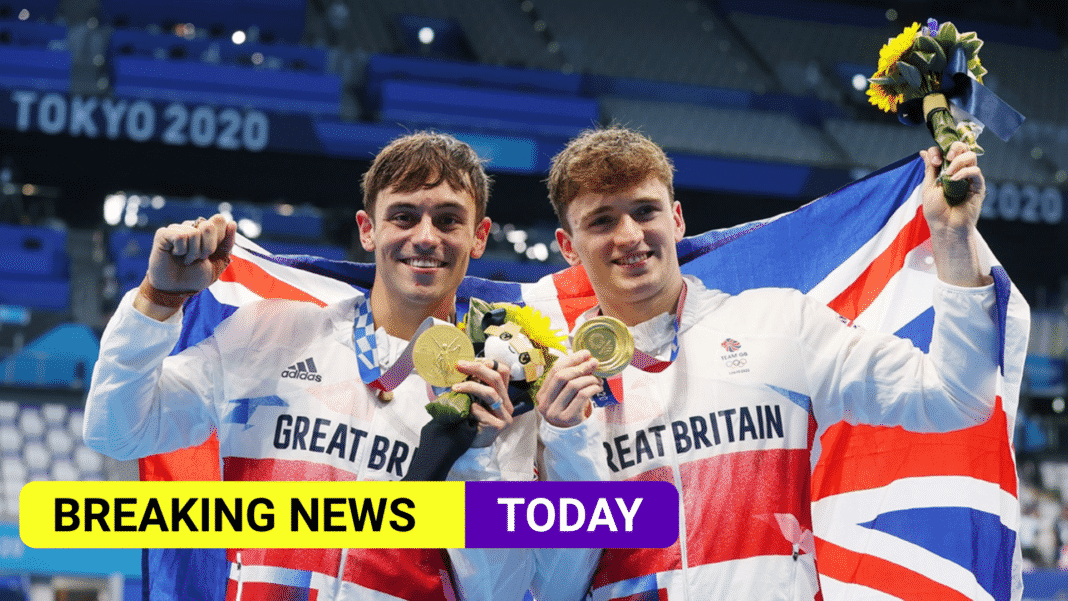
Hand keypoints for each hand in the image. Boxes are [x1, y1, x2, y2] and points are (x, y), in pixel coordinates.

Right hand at [135, 214, 236, 319]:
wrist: (176, 290)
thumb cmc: (196, 276)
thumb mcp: (219, 262)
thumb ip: (227, 244)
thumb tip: (232, 222)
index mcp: (206, 230)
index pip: (220, 221)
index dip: (219, 240)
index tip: (211, 254)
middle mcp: (191, 226)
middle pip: (209, 226)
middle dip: (208, 248)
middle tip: (199, 258)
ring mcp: (177, 228)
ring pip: (194, 233)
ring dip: (193, 253)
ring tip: (186, 259)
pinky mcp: (163, 234)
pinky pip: (180, 236)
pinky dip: (181, 250)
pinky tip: (175, 254)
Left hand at [453, 359, 513, 447]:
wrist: (471, 445)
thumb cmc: (470, 421)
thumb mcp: (473, 399)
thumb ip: (473, 386)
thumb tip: (460, 367)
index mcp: (503, 395)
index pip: (504, 372)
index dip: (489, 363)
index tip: (470, 361)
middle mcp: (507, 404)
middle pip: (497, 379)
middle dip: (477, 369)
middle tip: (459, 366)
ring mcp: (505, 416)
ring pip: (491, 393)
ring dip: (471, 386)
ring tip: (455, 387)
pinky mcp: (498, 426)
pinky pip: (482, 411)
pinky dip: (470, 408)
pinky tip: (464, 412)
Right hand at [535, 350, 600, 427]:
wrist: (569, 436)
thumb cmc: (567, 411)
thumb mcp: (562, 396)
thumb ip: (568, 379)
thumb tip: (585, 358)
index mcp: (542, 394)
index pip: (554, 371)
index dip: (571, 360)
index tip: (585, 353)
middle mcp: (545, 403)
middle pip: (562, 377)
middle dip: (580, 367)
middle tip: (594, 363)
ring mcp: (555, 412)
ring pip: (573, 386)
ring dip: (589, 379)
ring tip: (597, 379)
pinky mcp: (568, 418)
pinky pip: (582, 396)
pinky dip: (592, 388)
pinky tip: (597, 388)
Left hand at [919, 142, 991, 286]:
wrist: (945, 227)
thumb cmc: (935, 211)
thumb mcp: (928, 187)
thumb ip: (930, 169)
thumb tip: (924, 151)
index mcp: (946, 170)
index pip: (946, 150)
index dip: (939, 150)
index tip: (934, 161)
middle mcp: (959, 171)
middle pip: (962, 148)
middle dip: (954, 148)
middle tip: (945, 159)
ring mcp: (969, 178)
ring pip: (971, 156)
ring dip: (958, 160)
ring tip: (949, 174)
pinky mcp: (978, 186)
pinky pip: (976, 172)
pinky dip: (964, 172)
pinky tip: (954, 180)